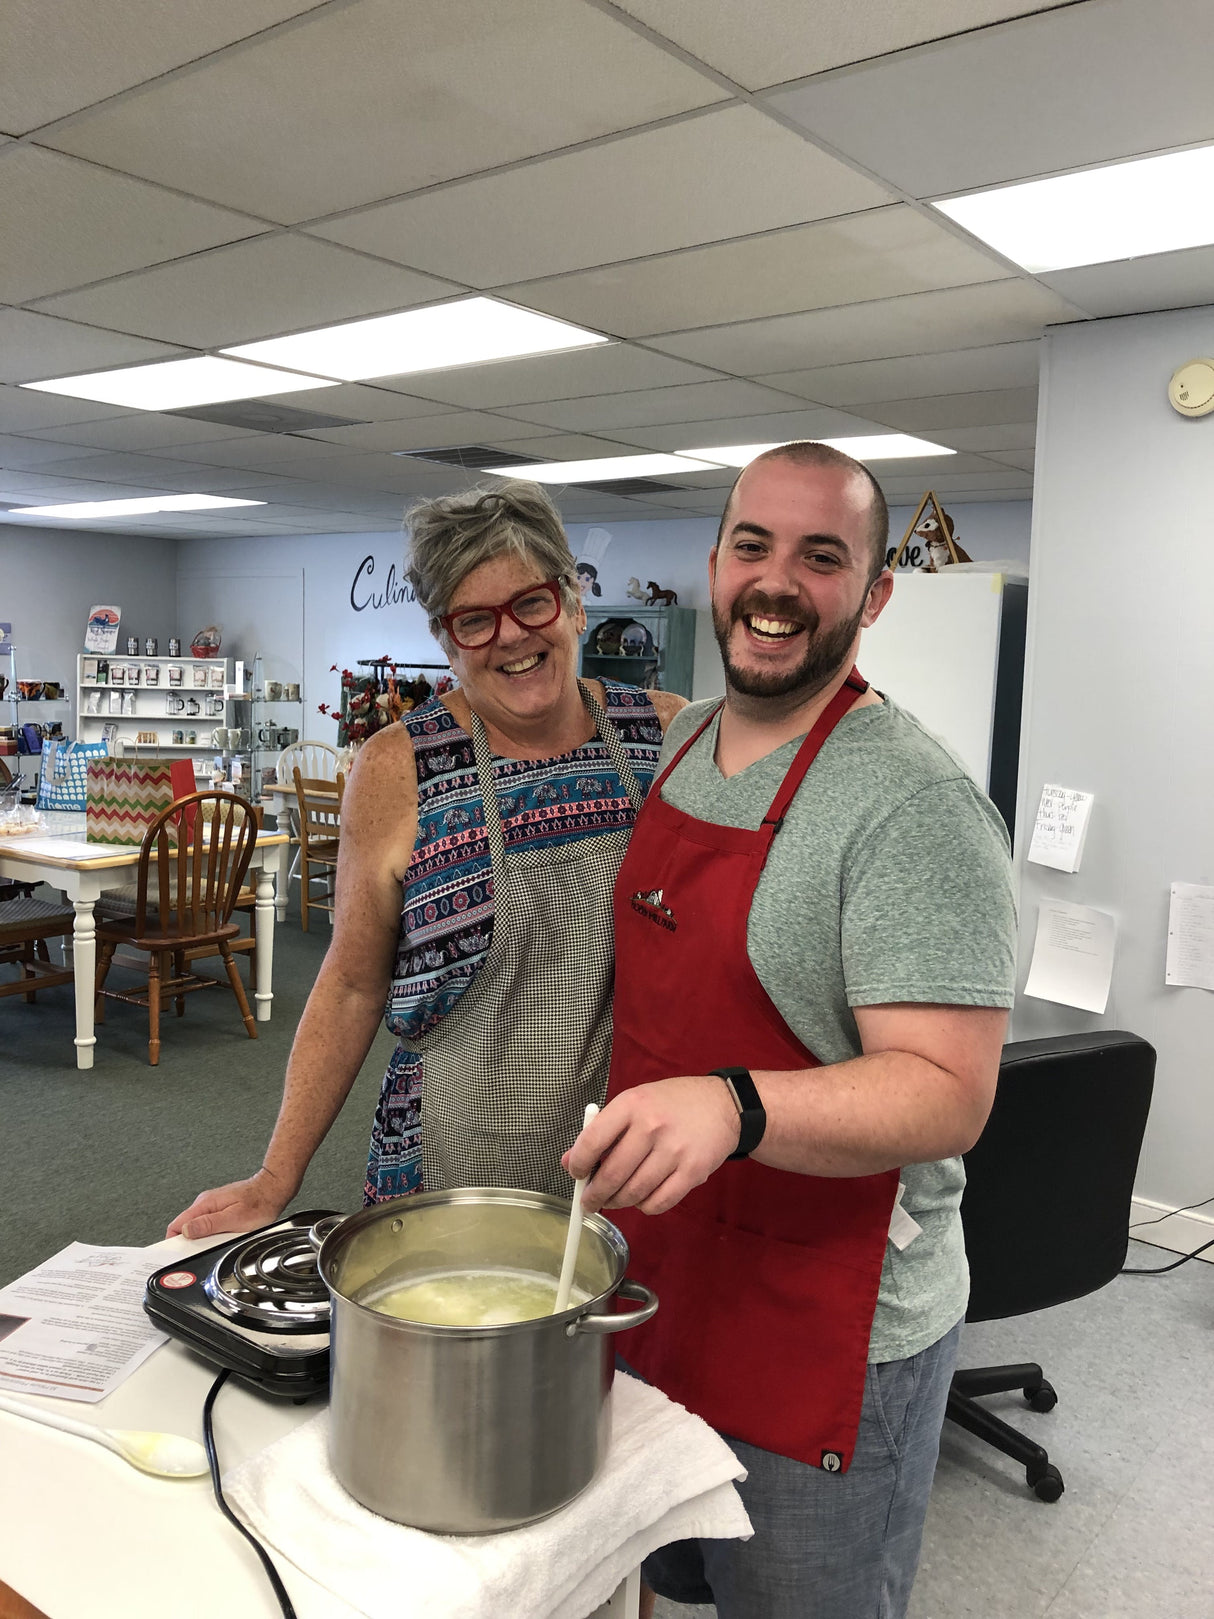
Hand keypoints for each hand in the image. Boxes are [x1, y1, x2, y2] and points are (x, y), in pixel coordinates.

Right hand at [165, 1169, 289, 1240]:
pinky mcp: (222, 1210)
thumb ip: (208, 1224)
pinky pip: (211, 1225)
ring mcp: (214, 1206)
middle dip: (190, 1242)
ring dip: (203, 1239)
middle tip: (200, 1252)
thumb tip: (187, 1231)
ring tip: (216, 1244)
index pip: (177, 1224)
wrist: (274, 1189)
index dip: (173, 1242)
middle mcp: (206, 1203)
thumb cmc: (259, 1202)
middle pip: (186, 1227)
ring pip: (199, 1227)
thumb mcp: (234, 1218)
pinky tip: (223, 1237)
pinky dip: (213, 1234)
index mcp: (205, 1204)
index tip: (176, 1253)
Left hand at [563, 1076, 740, 1215]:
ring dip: (618, 1203)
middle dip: (595, 1195)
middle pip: (612, 1174)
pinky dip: (645, 1207)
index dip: (579, 1164)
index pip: (592, 1140)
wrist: (723, 1104)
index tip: (577, 1174)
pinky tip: (642, 1199)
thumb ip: (602, 1130)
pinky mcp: (693, 1172)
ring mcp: (674, 1150)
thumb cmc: (672, 1104)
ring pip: (634, 1192)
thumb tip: (570, 1162)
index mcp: (632, 1104)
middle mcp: (652, 1126)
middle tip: (589, 1202)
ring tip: (614, 1201)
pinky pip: (659, 1202)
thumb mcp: (634, 1103)